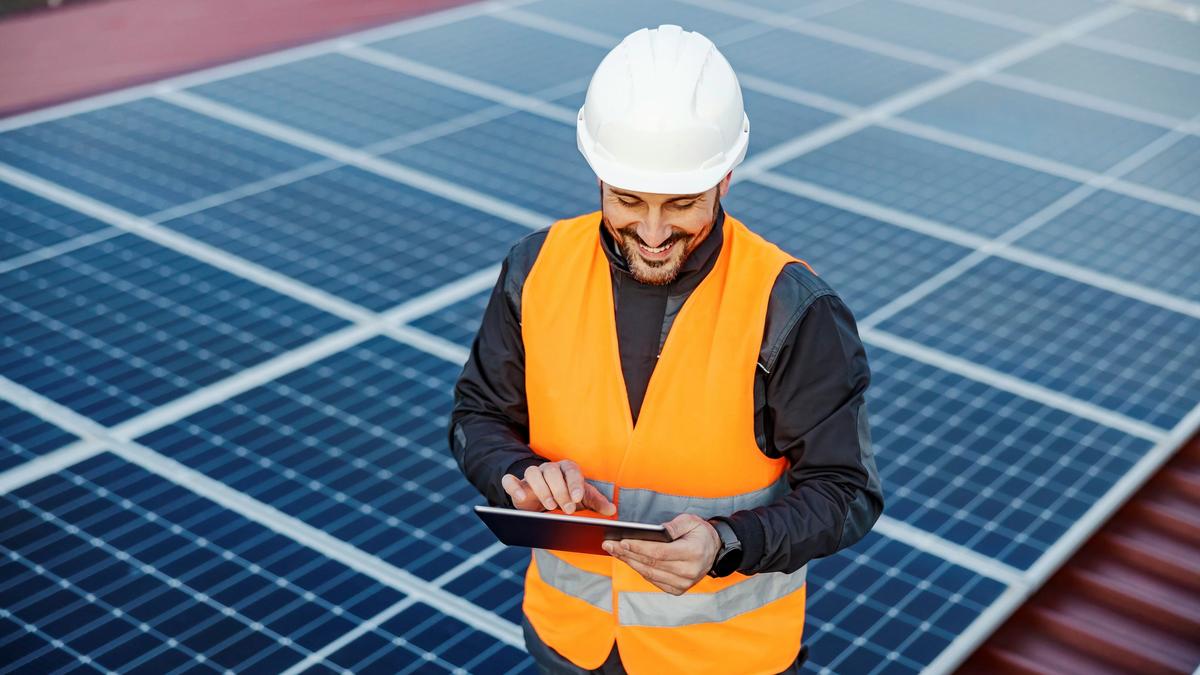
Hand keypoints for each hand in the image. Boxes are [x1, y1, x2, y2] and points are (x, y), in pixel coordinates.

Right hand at [500, 460, 616, 515]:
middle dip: (560, 491)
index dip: (574, 484)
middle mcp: (550, 469)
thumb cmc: (568, 497)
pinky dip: (513, 486)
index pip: (572, 471)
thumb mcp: (584, 500)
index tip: (577, 498)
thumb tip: (611, 510)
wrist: (548, 500)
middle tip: (567, 509)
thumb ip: (597, 503)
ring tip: (549, 507)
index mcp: (568, 469)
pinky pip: (510, 480)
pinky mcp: (518, 485)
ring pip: (533, 473)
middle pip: (552, 472)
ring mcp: (533, 475)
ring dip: (541, 489)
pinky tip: (520, 497)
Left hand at [602, 514, 720, 594]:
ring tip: (613, 551)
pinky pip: (653, 580)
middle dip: (627, 554)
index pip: (660, 553)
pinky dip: (639, 569)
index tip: (621, 541)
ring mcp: (683, 584)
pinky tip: (628, 559)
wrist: (714, 551)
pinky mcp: (677, 590)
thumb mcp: (692, 521)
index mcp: (693, 554)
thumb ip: (675, 525)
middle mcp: (688, 572)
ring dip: (629, 562)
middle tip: (608, 545)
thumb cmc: (700, 533)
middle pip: (650, 564)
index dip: (639, 548)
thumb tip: (657, 530)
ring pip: (649, 574)